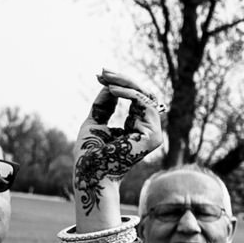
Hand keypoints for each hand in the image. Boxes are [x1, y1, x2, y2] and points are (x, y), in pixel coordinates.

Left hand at [71, 70, 164, 218]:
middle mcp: (148, 130)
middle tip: (103, 71)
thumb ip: (105, 105)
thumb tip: (110, 86)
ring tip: (106, 77)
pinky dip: (129, 94)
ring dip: (125, 84)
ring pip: (146, 97)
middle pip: (143, 96)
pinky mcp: (154, 137)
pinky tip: (112, 89)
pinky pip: (145, 106)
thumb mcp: (96, 121)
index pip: (136, 100)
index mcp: (136, 128)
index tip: (100, 75)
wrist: (90, 172)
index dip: (120, 85)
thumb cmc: (89, 153)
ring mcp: (154, 134)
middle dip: (123, 80)